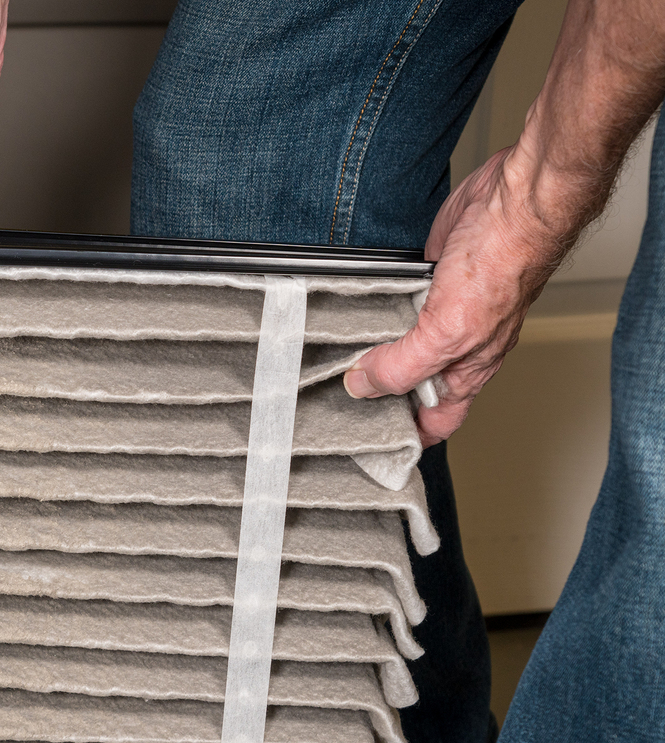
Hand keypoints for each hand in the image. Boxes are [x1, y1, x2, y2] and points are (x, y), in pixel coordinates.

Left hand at [345, 0, 664, 445]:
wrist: (512, 201)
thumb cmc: (503, 265)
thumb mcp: (446, 333)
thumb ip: (404, 366)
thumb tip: (362, 387)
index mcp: (466, 368)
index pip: (437, 421)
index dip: (408, 439)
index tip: (370, 448)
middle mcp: (453, 345)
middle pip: (410, 385)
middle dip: (376, 395)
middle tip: (330, 403)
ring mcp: (437, 312)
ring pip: (396, 345)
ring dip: (365, 352)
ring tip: (323, 364)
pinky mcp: (422, 281)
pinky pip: (390, 305)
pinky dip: (368, 313)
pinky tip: (341, 318)